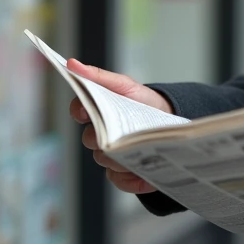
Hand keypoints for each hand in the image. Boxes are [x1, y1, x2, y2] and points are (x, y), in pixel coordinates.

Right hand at [66, 59, 173, 193]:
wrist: (171, 122)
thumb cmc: (143, 102)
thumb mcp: (125, 85)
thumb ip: (99, 77)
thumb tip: (72, 64)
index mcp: (95, 111)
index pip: (78, 109)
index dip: (79, 109)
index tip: (87, 110)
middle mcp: (98, 135)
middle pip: (89, 139)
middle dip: (104, 136)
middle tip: (122, 134)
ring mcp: (108, 155)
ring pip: (104, 160)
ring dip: (120, 157)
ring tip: (141, 153)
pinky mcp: (121, 174)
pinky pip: (117, 179)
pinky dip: (131, 179)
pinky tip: (145, 176)